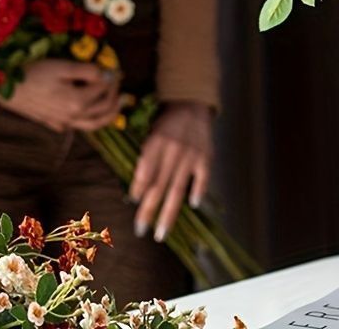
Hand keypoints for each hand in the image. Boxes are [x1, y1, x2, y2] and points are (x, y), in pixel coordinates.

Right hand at [0, 58, 120, 131]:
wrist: (2, 87)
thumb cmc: (33, 73)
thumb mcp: (63, 66)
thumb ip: (88, 71)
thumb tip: (108, 74)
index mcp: (78, 102)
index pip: (105, 90)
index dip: (114, 78)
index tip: (117, 68)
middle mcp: (74, 117)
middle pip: (104, 110)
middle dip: (115, 95)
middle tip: (119, 83)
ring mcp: (63, 123)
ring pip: (94, 124)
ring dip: (109, 114)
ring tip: (118, 105)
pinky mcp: (53, 124)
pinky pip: (79, 126)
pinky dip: (91, 121)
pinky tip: (91, 113)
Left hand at [130, 101, 213, 241]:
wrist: (192, 104)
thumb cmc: (167, 123)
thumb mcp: (151, 135)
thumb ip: (146, 159)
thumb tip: (138, 191)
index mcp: (156, 143)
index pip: (144, 173)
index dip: (137, 190)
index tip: (133, 205)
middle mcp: (173, 150)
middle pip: (158, 186)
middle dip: (148, 211)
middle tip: (140, 230)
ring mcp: (191, 155)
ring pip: (177, 189)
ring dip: (168, 213)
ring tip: (161, 233)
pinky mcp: (206, 157)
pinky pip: (202, 178)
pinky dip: (198, 191)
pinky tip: (193, 204)